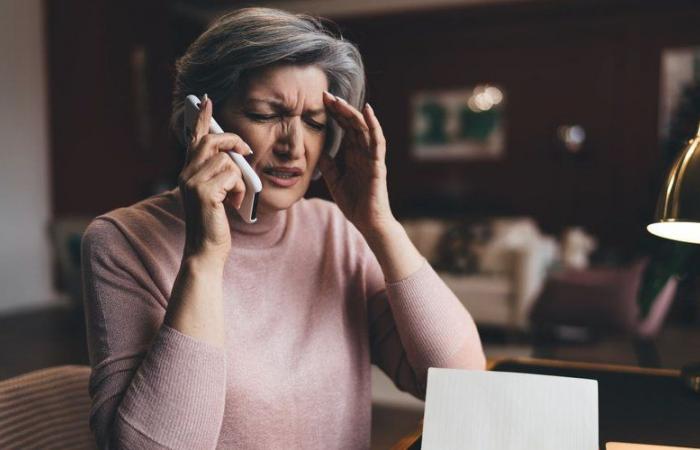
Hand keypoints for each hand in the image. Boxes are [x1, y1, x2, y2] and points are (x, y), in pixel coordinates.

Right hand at [178, 95, 252, 263]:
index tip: (207, 100)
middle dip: (234, 143)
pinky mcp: (204, 192)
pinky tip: (234, 203)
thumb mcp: (217, 193)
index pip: (195, 138)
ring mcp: (193, 182)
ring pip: (228, 161)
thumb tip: (236, 155)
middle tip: (246, 152)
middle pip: (213, 141)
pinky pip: (232, 175)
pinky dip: (239, 189)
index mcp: (189, 172)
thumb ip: (220, 173)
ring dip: (239, 179)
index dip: (202, 118)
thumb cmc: (214, 224)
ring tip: (234, 197)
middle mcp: (186, 174)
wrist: (206, 249)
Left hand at [320, 92, 395, 237]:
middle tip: (325, 95)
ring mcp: (372, 157)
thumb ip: (327, 165)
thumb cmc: (355, 203)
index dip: (334, 114)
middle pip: (352, 124)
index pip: (344, 129)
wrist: (368, 222)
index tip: (320, 101)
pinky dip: (374, 125)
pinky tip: (368, 111)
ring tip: (339, 101)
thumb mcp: (334, 180)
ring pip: (363, 128)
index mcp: (353, 155)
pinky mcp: (378, 164)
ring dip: (352, 113)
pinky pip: (378, 141)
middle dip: (339, 109)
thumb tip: (317, 150)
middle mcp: (363, 152)